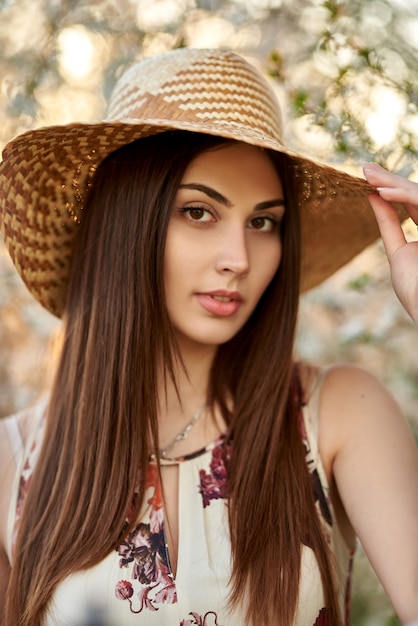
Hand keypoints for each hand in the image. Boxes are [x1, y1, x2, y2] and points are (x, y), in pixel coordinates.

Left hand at [363, 162, 417, 327]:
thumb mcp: (398, 252)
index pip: (412, 202)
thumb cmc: (416, 291)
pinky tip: (382, 193)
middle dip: (390, 179)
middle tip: (365, 168)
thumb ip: (389, 224)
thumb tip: (374, 198)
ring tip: (368, 176)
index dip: (391, 188)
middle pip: (415, 194)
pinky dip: (404, 197)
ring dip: (393, 183)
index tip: (368, 180)